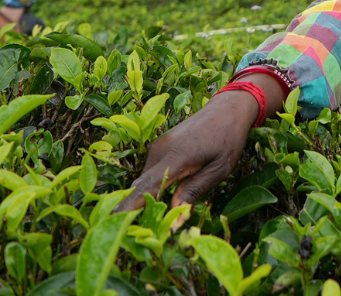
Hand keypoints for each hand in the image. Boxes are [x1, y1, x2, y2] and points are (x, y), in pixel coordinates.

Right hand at [115, 76, 285, 215]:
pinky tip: (162, 196)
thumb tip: (175, 218)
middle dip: (131, 208)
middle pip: (140, 185)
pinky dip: (151, 186)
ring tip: (150, 219)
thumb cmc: (228, 139)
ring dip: (145, 198)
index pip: (148, 186)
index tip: (112, 222)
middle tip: (126, 232)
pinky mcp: (158, 146)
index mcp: (178, 156)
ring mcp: (157, 146)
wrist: (226, 109)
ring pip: (144, 180)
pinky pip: (149, 171)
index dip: (129, 206)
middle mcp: (161, 150)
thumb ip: (194, 191)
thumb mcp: (219, 169)